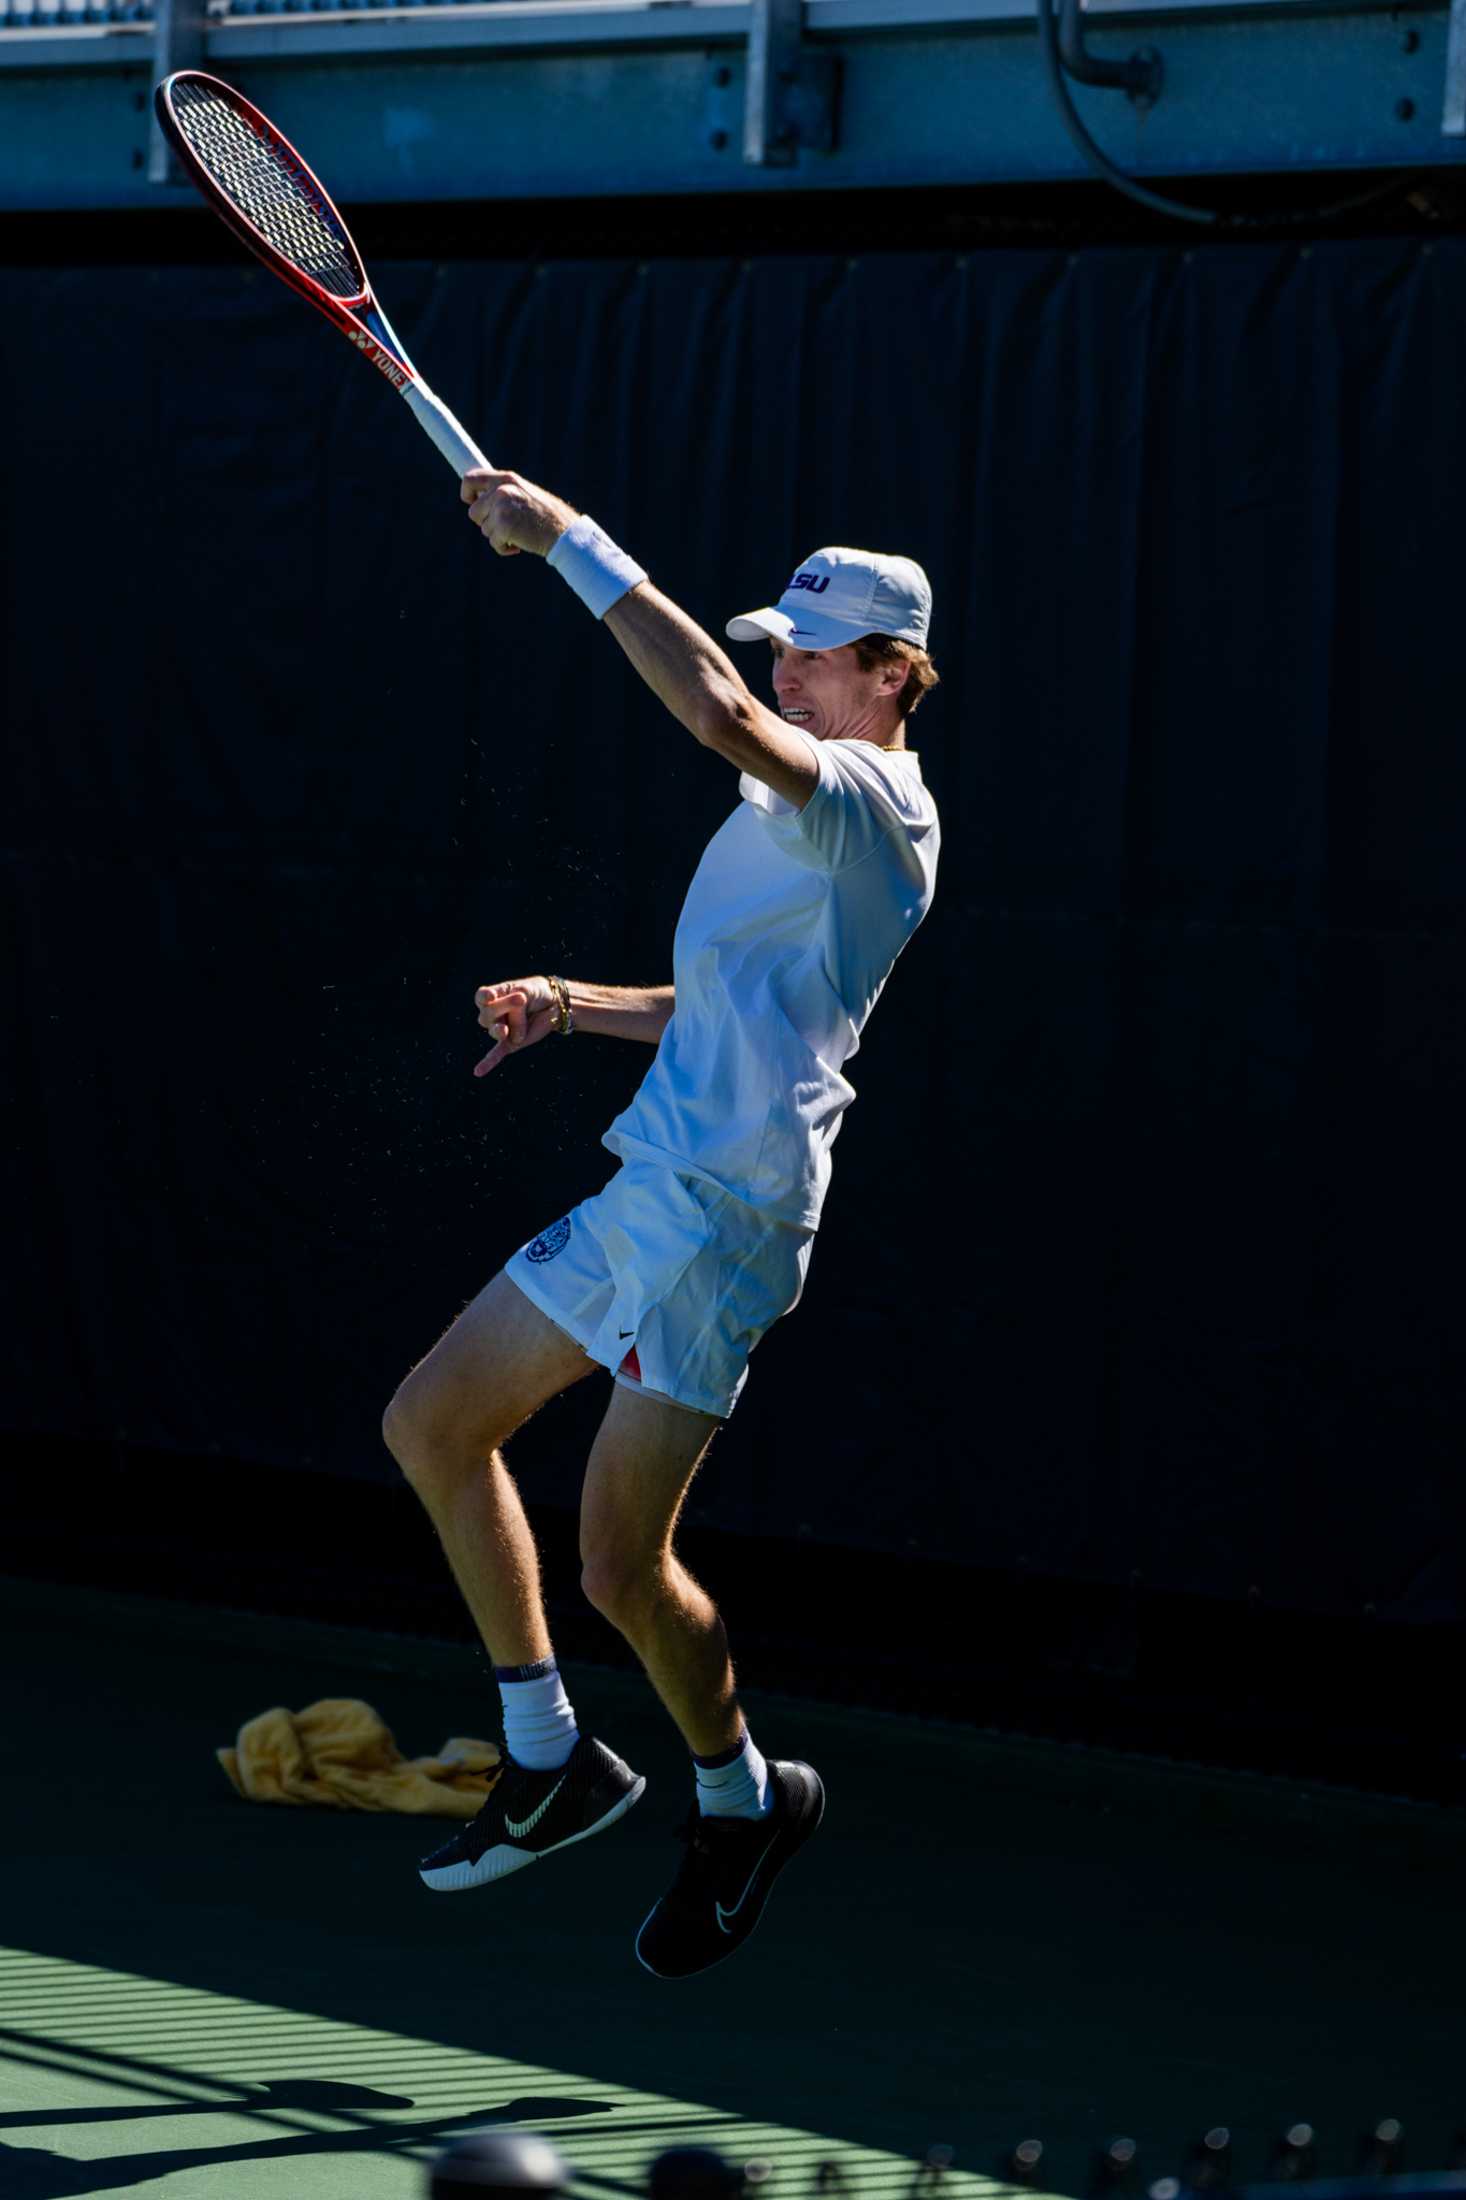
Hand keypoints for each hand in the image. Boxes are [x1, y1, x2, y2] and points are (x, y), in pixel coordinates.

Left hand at [461, 469, 577, 558]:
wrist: (563, 531)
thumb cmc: (546, 516)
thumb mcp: (525, 494)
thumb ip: (504, 492)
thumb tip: (479, 498)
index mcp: (507, 478)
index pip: (471, 478)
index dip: (466, 492)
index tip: (469, 501)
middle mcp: (502, 490)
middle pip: (473, 511)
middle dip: (485, 522)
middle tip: (503, 526)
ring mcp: (501, 508)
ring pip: (484, 529)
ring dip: (498, 536)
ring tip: (518, 534)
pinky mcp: (503, 526)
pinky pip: (493, 542)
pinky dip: (503, 548)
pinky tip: (518, 545)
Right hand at [472, 976, 558, 1076]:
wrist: (554, 1003)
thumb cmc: (537, 993)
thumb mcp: (527, 992)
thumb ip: (516, 1007)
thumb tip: (512, 1035)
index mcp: (495, 996)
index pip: (481, 997)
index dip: (484, 997)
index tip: (491, 996)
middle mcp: (493, 1013)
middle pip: (488, 1013)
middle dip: (504, 1005)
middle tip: (522, 998)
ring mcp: (501, 1029)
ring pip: (496, 1030)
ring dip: (506, 1026)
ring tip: (506, 1029)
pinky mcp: (510, 1043)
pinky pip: (496, 1053)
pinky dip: (488, 1062)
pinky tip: (478, 1072)